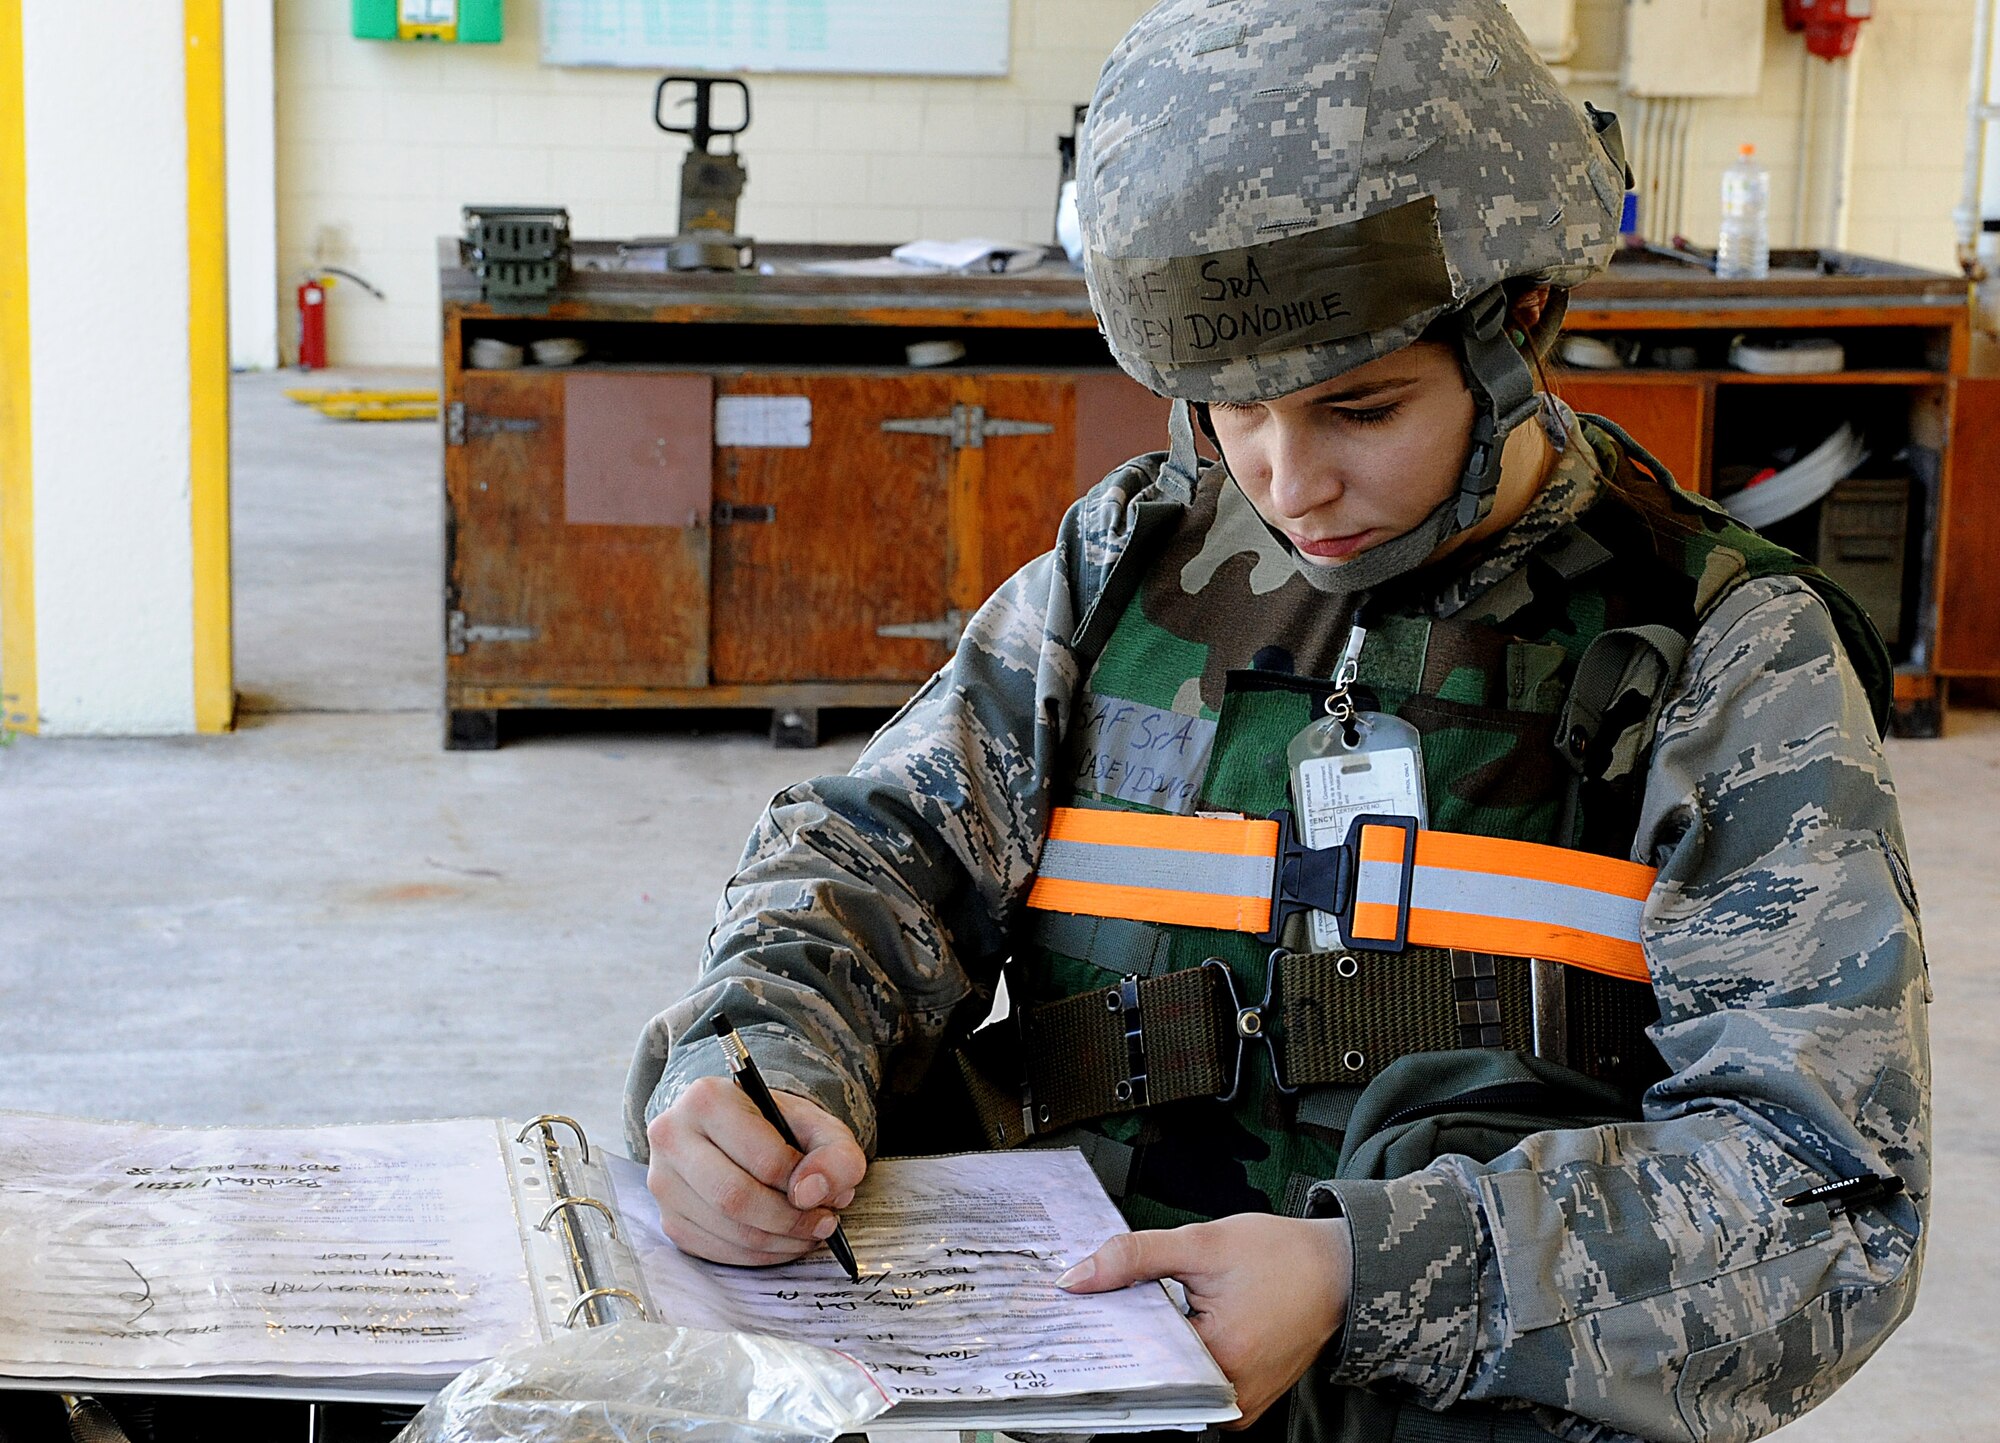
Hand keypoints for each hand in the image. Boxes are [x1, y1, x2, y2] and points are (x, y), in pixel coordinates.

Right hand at [645, 1076, 867, 1265]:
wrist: (740, 1130)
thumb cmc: (778, 1127)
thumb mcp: (819, 1127)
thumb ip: (834, 1155)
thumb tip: (812, 1194)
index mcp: (707, 1098)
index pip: (763, 1158)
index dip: (804, 1185)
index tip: (828, 1195)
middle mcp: (672, 1136)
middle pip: (736, 1198)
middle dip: (790, 1220)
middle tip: (823, 1223)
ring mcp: (664, 1180)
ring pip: (726, 1230)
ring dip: (778, 1242)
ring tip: (807, 1231)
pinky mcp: (668, 1218)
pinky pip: (715, 1250)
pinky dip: (757, 1255)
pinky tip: (780, 1239)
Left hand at [1058, 1213, 1351, 1428]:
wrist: (1337, 1271)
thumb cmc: (1283, 1258)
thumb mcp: (1202, 1243)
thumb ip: (1135, 1256)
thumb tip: (1079, 1276)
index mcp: (1220, 1360)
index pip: (1136, 1354)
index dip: (1106, 1324)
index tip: (1080, 1305)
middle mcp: (1229, 1397)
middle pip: (1151, 1369)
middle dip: (1126, 1331)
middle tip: (1102, 1297)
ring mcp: (1237, 1405)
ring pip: (1169, 1377)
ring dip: (1152, 1342)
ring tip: (1138, 1305)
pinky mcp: (1241, 1401)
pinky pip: (1193, 1382)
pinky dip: (1177, 1353)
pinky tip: (1170, 1322)